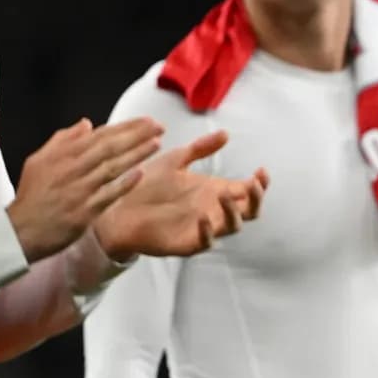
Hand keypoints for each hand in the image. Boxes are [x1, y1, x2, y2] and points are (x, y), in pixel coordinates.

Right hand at [7, 118, 162, 262]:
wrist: (21, 230)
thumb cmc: (32, 195)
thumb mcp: (39, 161)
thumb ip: (62, 140)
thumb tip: (87, 123)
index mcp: (62, 155)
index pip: (99, 136)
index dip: (124, 127)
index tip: (146, 121)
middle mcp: (72, 170)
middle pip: (109, 147)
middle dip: (136, 135)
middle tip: (158, 126)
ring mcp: (79, 191)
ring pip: (111, 168)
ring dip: (135, 155)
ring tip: (156, 144)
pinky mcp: (84, 212)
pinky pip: (108, 195)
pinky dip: (124, 184)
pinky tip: (140, 174)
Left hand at [92, 130, 267, 259]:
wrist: (117, 207)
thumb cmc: (147, 185)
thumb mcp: (176, 161)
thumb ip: (200, 149)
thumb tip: (226, 134)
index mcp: (214, 192)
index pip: (247, 190)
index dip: (259, 183)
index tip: (260, 170)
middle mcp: (213, 211)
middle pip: (248, 211)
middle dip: (256, 198)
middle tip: (252, 184)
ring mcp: (202, 228)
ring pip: (233, 226)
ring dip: (234, 212)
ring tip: (224, 193)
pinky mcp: (186, 243)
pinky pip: (206, 242)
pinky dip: (208, 231)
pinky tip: (202, 216)